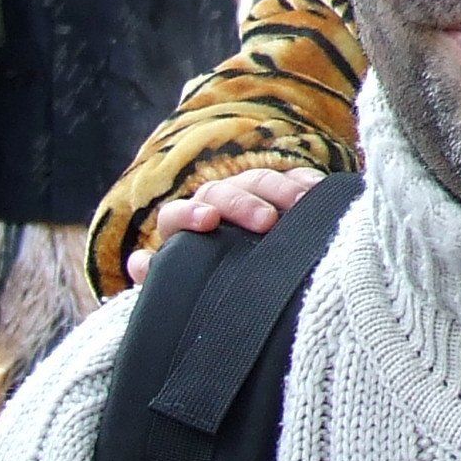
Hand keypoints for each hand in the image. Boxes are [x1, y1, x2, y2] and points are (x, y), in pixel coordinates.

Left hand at [128, 166, 327, 284]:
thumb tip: (140, 263)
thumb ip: (161, 275)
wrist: (242, 275)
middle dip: (245, 203)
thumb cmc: (209, 283)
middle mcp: (215, 201)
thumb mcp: (184, 283)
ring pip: (261, 180)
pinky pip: (294, 177)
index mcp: (185, 223)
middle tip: (267, 221)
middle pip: (224, 191)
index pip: (179, 213)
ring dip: (282, 189)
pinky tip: (320, 192)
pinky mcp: (283, 189)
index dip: (190, 214)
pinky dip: (306, 182)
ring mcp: (250, 191)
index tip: (208, 222)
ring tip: (303, 204)